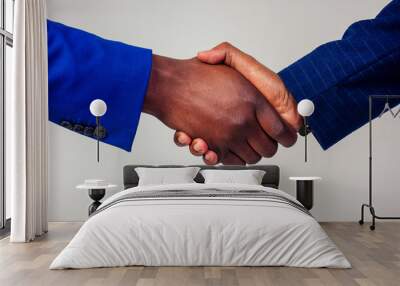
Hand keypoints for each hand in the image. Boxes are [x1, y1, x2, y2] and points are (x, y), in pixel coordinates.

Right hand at [144, 55, 296, 164]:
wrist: (169, 86)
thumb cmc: (194, 76)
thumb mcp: (229, 63)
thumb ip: (251, 72)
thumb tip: (268, 95)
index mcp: (254, 100)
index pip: (281, 129)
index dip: (285, 135)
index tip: (283, 137)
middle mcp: (244, 121)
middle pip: (269, 148)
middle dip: (267, 146)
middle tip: (263, 140)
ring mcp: (229, 136)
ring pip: (251, 158)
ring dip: (248, 154)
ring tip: (243, 143)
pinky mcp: (213, 147)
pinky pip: (230, 161)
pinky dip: (230, 158)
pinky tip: (227, 145)